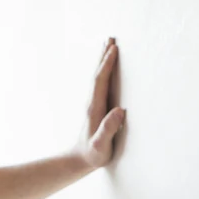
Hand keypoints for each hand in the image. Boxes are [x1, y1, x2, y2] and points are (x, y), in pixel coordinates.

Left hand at [74, 37, 126, 169]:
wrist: (79, 160)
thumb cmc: (93, 155)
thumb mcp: (100, 146)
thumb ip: (108, 129)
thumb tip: (119, 110)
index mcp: (94, 108)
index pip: (100, 81)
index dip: (106, 65)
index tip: (113, 50)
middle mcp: (92, 102)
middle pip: (97, 74)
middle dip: (104, 56)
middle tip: (110, 38)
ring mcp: (93, 103)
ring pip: (98, 77)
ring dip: (103, 61)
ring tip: (108, 45)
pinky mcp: (96, 106)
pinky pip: (101, 83)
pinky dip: (104, 71)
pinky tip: (107, 68)